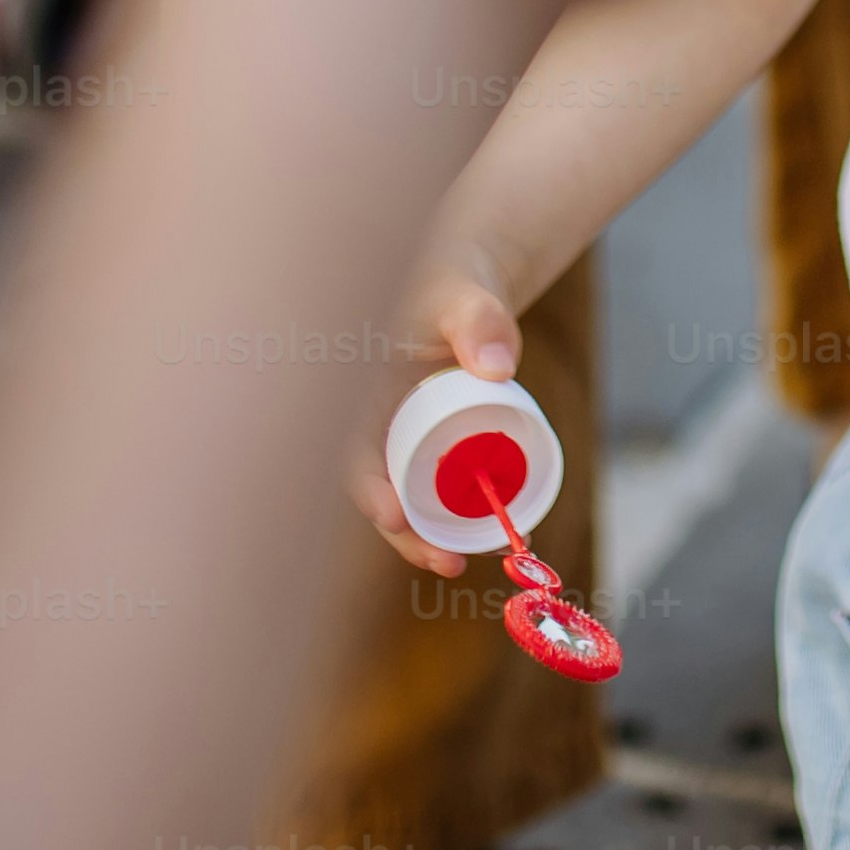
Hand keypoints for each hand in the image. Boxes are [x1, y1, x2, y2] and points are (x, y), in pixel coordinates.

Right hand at [349, 254, 530, 577]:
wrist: (463, 287)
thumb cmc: (451, 287)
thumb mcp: (463, 298)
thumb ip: (479, 321)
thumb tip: (498, 367)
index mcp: (360, 392)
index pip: (351, 450)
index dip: (366, 488)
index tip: (392, 515)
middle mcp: (373, 423)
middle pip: (379, 490)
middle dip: (405, 534)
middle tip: (447, 560)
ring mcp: (399, 438)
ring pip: (406, 499)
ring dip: (426, 538)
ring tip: (465, 562)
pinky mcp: (426, 447)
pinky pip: (432, 489)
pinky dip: (451, 518)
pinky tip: (485, 540)